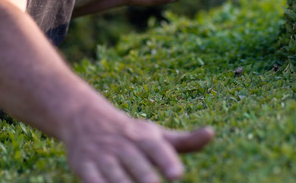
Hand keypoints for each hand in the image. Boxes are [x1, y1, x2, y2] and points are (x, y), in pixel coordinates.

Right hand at [64, 110, 213, 182]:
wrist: (84, 119)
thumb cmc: (130, 134)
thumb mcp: (155, 135)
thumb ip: (184, 141)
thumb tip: (211, 133)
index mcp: (143, 137)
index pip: (157, 148)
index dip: (167, 161)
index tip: (178, 175)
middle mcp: (123, 146)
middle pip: (138, 166)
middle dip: (147, 180)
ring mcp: (103, 157)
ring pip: (116, 178)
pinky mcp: (84, 168)